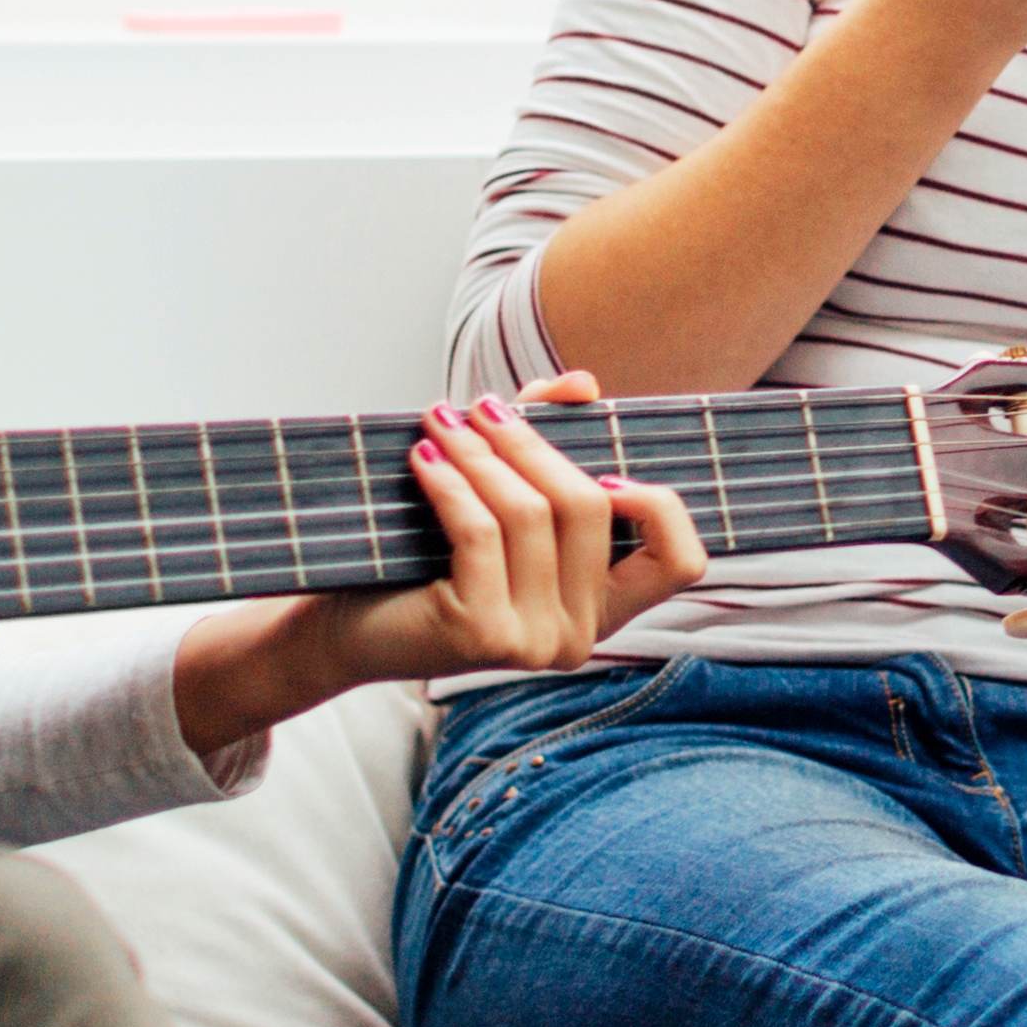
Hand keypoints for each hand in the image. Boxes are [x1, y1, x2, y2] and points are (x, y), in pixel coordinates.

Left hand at [284, 376, 711, 699]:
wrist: (346, 631)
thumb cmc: (427, 563)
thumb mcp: (498, 496)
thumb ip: (547, 439)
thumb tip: (582, 383)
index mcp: (602, 608)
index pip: (680, 562)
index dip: (656, 506)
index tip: (602, 466)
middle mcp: (580, 636)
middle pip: (589, 509)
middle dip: (531, 443)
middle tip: (481, 407)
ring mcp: (535, 642)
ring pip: (530, 515)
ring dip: (482, 452)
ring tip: (441, 421)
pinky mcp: (483, 637)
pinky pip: (480, 534)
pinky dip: (451, 483)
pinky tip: (423, 457)